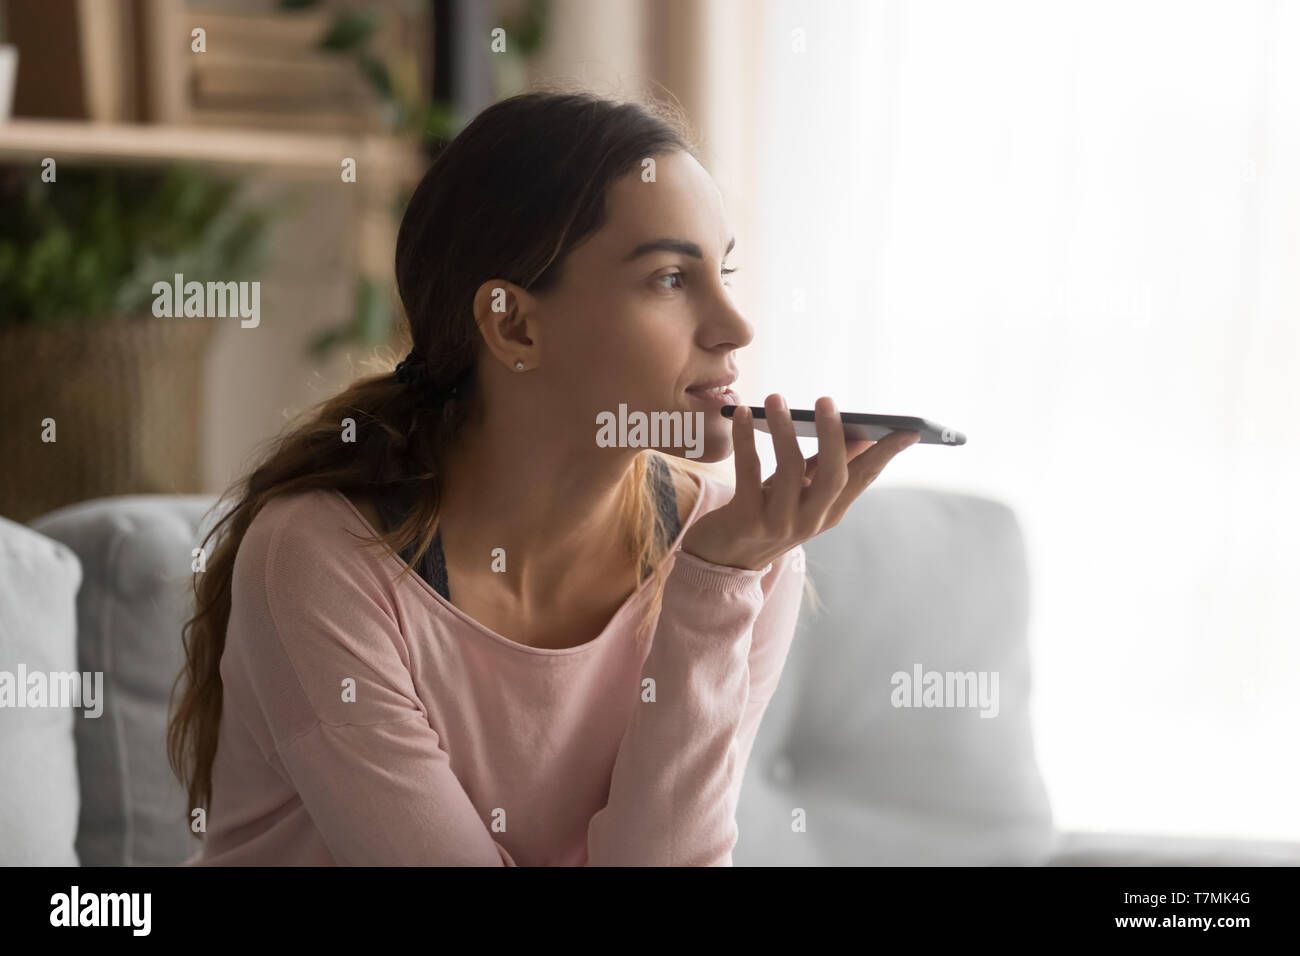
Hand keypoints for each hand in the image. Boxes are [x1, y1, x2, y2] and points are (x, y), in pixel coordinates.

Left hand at [680, 394, 919, 570]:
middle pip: (833, 476)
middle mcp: (811, 520)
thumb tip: (860, 432)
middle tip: (826, 400)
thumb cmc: (763, 512)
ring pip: (789, 470)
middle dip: (833, 436)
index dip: (886, 454)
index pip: (865, 478)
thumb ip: (823, 464)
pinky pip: (748, 473)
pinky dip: (746, 440)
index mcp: (829, 511)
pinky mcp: (746, 521)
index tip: (909, 430)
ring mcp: (780, 523)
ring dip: (783, 429)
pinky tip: (741, 414)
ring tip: (776, 398)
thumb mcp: (798, 491)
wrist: (721, 558)